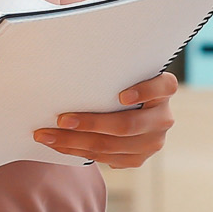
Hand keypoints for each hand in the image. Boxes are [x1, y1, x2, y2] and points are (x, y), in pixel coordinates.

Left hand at [34, 71, 176, 167]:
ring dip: (75, 142)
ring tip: (48, 136)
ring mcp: (154, 141)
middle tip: (61, 120)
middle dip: (90, 124)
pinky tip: (60, 145)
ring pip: (112, 146)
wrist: (131, 108)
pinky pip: (107, 159)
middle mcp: (163, 117)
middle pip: (127, 125)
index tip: (121, 96)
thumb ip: (111, 69)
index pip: (163, 87)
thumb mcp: (122, 71)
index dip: (144, 92)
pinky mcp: (140, 158)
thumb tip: (70, 52)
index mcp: (164, 89)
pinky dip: (80, 152)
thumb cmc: (119, 82)